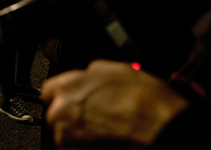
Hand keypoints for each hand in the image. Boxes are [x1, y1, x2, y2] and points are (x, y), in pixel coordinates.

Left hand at [41, 60, 188, 148]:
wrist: (161, 130)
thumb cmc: (144, 100)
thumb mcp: (116, 69)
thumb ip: (91, 73)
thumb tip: (88, 75)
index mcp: (66, 87)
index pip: (49, 91)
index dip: (65, 94)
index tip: (74, 99)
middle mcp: (61, 113)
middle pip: (57, 114)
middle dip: (74, 115)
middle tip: (98, 116)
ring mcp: (69, 139)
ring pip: (67, 135)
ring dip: (81, 134)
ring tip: (108, 130)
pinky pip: (77, 149)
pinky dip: (89, 146)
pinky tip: (109, 141)